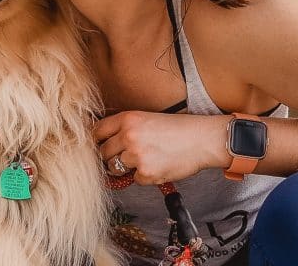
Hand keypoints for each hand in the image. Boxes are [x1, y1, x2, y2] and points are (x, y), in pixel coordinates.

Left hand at [92, 111, 232, 184]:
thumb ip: (124, 128)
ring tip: (143, 159)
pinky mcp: (146, 174)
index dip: (95, 140)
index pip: (96, 131)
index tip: (98, 145)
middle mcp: (129, 136)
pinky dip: (143, 176)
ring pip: (114, 168)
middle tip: (124, 155)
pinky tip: (158, 165)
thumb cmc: (177, 128)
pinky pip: (134, 179)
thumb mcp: (147, 118)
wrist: (202, 139)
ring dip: (123, 168)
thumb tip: (102, 141)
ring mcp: (136, 156)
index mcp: (128, 119)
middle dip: (109, 156)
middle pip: (102, 152)